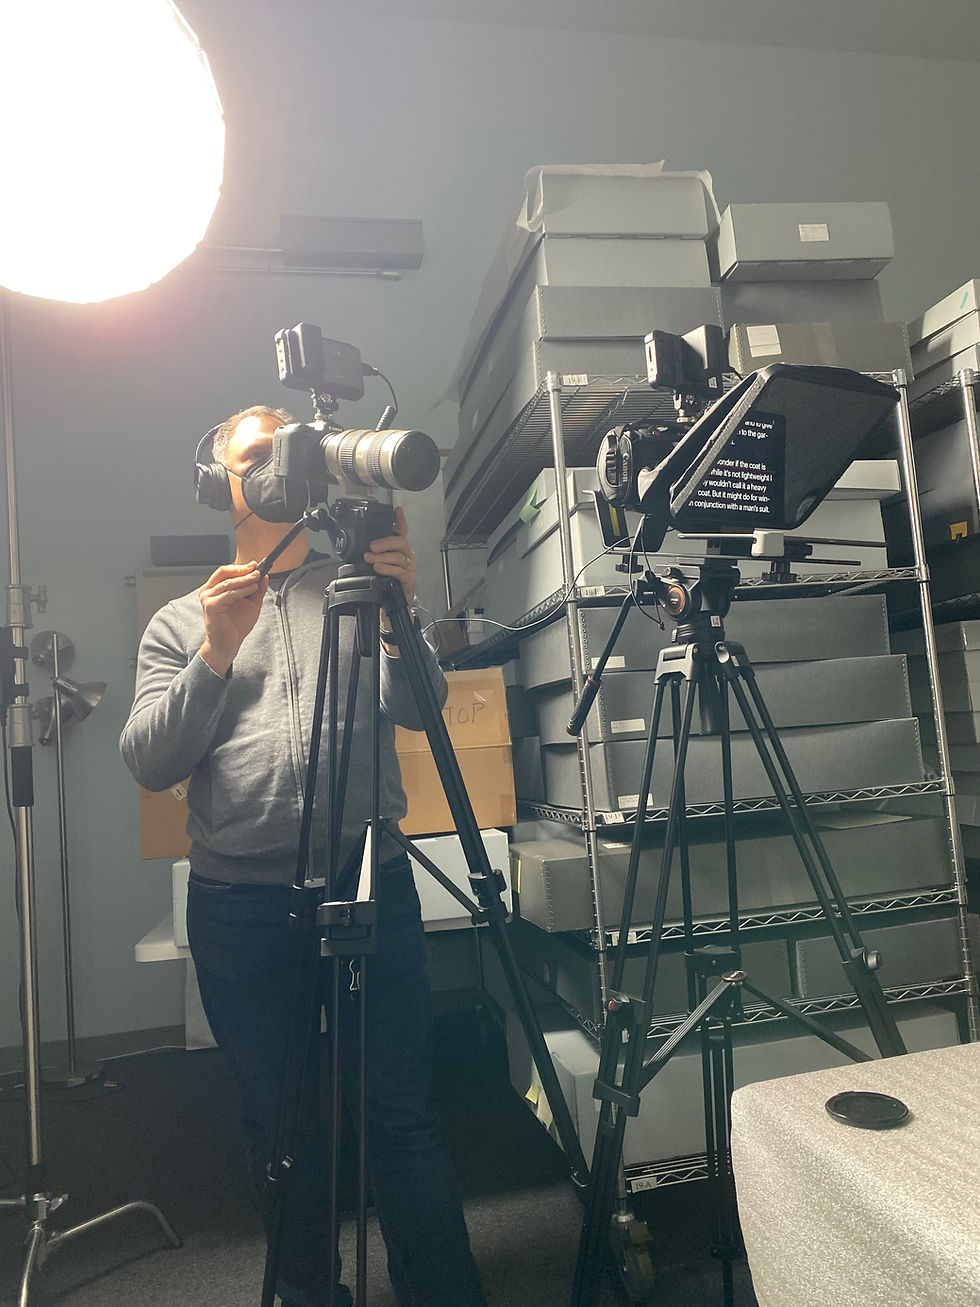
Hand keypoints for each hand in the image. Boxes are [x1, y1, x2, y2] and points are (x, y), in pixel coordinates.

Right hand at [197, 561, 268, 675]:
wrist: (228, 644)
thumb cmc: (235, 625)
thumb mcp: (251, 603)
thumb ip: (256, 589)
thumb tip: (264, 576)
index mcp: (213, 588)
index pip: (225, 571)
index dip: (241, 567)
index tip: (256, 565)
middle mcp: (207, 591)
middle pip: (223, 572)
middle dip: (241, 569)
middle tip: (256, 568)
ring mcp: (207, 598)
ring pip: (228, 582)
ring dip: (244, 579)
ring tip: (257, 577)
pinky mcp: (211, 606)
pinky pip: (229, 594)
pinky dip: (242, 590)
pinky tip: (252, 588)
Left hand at [363, 506, 416, 607]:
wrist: (393, 604)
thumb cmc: (385, 582)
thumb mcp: (378, 565)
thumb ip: (373, 555)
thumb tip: (359, 550)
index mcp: (399, 549)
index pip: (402, 531)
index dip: (400, 520)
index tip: (397, 511)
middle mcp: (406, 555)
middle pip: (400, 542)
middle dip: (385, 542)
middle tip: (371, 546)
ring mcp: (409, 567)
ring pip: (398, 557)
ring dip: (382, 556)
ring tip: (369, 558)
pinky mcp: (409, 579)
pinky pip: (399, 571)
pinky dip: (388, 569)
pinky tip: (378, 568)